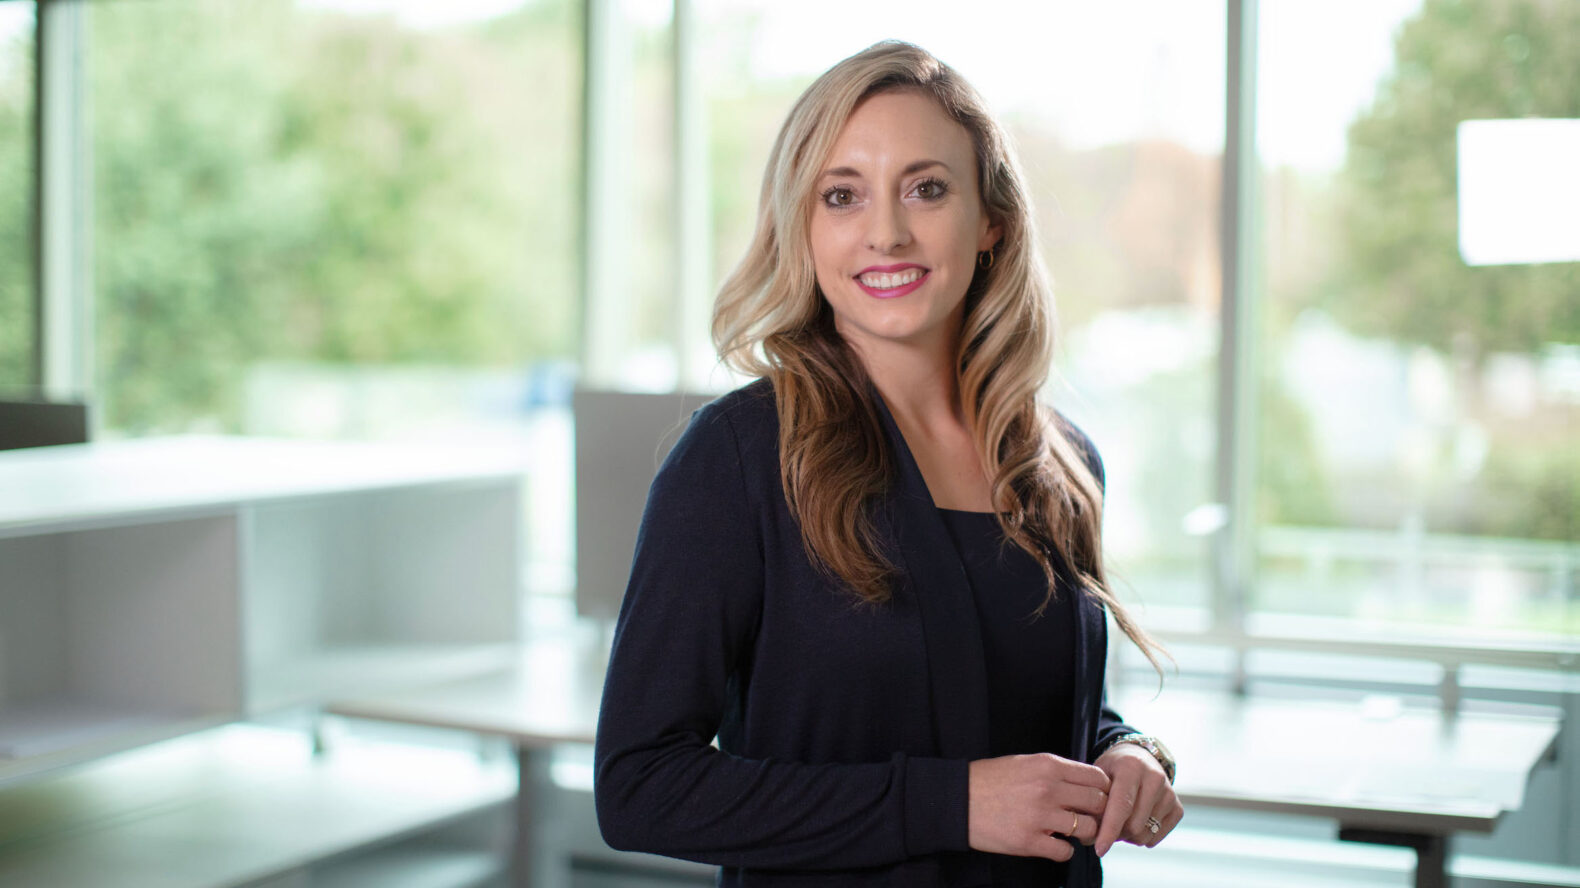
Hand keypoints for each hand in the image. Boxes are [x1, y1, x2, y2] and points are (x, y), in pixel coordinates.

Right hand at [968, 753, 1111, 861]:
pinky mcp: (1028, 841)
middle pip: (1098, 803)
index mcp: (1048, 766)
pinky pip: (1065, 851)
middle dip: (1098, 813)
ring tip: (1071, 833)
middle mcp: (1047, 789)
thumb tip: (1086, 784)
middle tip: (1089, 819)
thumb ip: (1056, 772)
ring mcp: (1039, 816)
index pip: (1097, 778)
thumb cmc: (989, 780)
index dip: (1102, 791)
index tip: (1096, 799)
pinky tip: (1052, 843)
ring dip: (1084, 834)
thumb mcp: (1025, 763)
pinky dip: (1064, 850)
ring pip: (1087, 829)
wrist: (956, 800)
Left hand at [1092, 742, 1182, 855]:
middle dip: (1117, 833)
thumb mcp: (1098, 776)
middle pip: (1134, 825)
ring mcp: (1169, 793)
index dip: (1109, 830)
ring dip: (1129, 836)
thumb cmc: (1112, 770)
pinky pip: (1157, 837)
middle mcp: (1154, 778)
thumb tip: (1087, 837)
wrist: (1139, 758)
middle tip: (1107, 825)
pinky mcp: (1178, 808)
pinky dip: (1143, 837)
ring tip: (1122, 821)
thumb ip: (1092, 802)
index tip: (1099, 850)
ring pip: (1145, 834)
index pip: (1122, 805)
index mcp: (1131, 767)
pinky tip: (1136, 822)